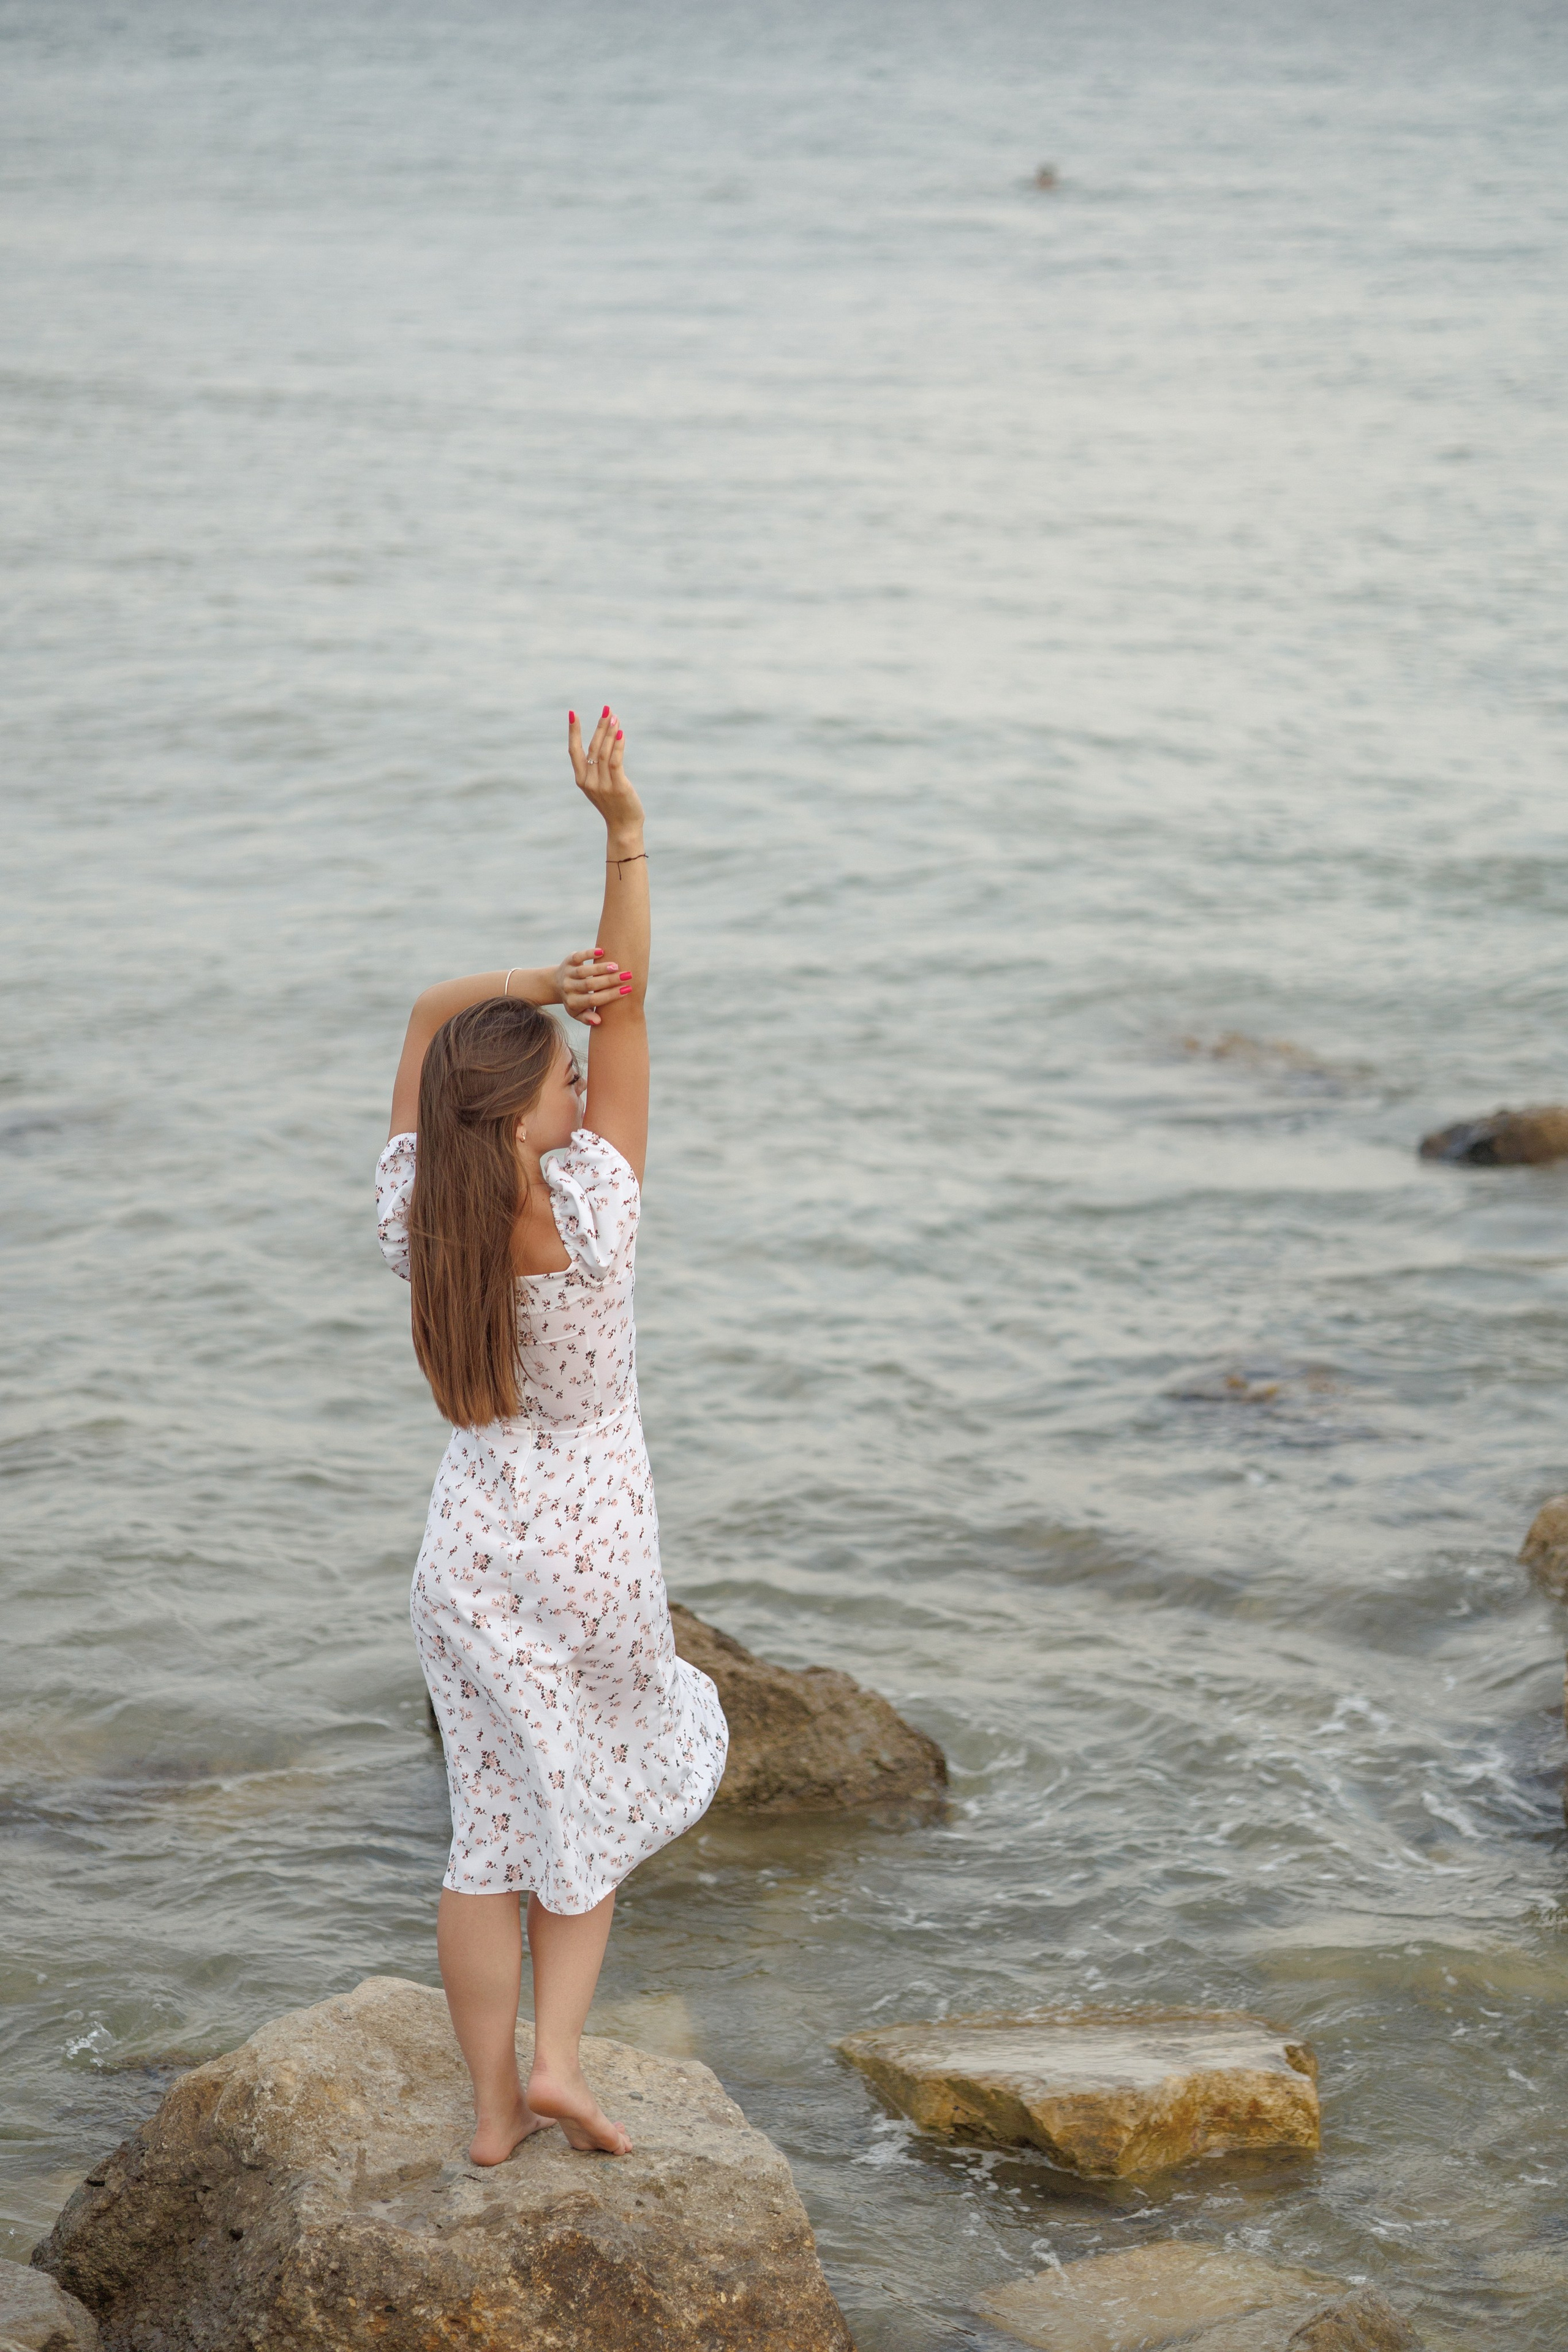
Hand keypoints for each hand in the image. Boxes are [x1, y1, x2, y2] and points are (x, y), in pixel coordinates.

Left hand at [555, 948, 631, 1026]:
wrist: (554, 984)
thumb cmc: (574, 1000)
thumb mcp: (578, 1013)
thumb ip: (587, 1018)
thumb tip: (598, 1021)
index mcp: (573, 1002)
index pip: (593, 1000)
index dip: (610, 995)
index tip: (627, 990)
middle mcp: (569, 988)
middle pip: (590, 985)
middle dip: (610, 980)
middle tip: (627, 976)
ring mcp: (567, 973)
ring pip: (584, 971)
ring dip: (601, 968)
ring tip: (616, 966)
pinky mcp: (568, 961)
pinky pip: (578, 956)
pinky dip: (589, 953)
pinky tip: (602, 951)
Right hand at [568, 705, 643, 840]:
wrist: (623, 827)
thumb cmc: (614, 804)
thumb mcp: (600, 785)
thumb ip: (598, 767)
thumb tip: (604, 741)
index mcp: (581, 780)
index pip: (574, 751)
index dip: (573, 732)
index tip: (572, 713)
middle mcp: (589, 781)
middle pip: (592, 747)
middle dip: (599, 726)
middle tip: (606, 710)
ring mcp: (603, 785)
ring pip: (603, 752)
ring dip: (610, 732)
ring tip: (615, 717)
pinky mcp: (618, 787)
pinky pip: (615, 761)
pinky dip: (618, 746)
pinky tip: (621, 734)